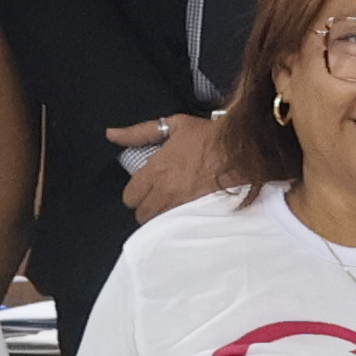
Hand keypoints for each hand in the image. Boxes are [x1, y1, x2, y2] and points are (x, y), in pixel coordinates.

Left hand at [115, 111, 252, 213]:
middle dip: (148, 207)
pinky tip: (188, 215)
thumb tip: (111, 134)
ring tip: (175, 207)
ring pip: (159, 224)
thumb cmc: (210, 136)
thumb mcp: (173, 126)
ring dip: (163, 217)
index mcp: (154, 172)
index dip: (136, 192)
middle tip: (160, 198)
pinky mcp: (198, 217)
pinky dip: (180, 224)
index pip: (129, 196)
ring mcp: (181, 208)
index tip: (146, 187)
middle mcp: (163, 193)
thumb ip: (139, 133)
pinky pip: (179, 229)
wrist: (244, 151)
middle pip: (141, 215)